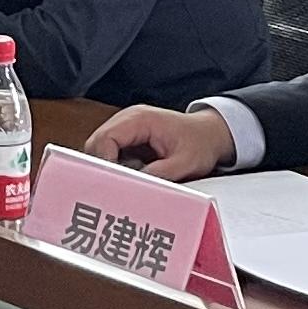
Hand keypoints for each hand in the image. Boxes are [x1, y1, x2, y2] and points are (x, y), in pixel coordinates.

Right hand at [88, 103, 232, 180]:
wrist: (210, 134)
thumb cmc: (200, 143)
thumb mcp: (185, 164)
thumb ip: (159, 175)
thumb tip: (136, 189)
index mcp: (140, 119)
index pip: (105, 138)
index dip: (103, 162)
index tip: (112, 184)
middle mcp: (128, 119)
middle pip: (96, 143)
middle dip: (102, 167)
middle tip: (115, 189)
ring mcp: (126, 128)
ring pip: (100, 149)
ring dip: (109, 168)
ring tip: (126, 182)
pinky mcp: (128, 138)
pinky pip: (111, 153)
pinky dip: (116, 168)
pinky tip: (131, 178)